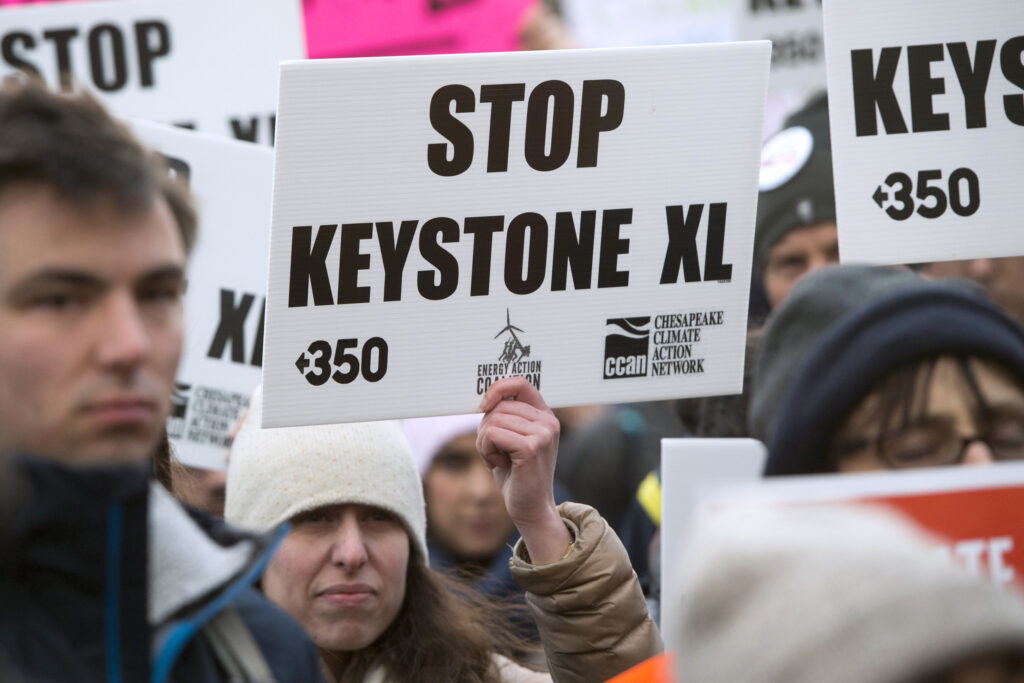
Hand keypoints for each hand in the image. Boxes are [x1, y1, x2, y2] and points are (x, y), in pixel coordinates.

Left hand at [477, 377, 571, 563]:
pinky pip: (492, 434)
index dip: (497, 389)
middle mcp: (548, 422)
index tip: (483, 405)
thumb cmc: (517, 474)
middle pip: (500, 406)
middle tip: (493, 451)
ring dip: (484, 442)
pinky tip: (498, 464)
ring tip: (497, 459)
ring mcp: (543, 434)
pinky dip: (486, 451)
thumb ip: (504, 417)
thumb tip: (484, 399)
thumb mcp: (511, 439)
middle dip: (485, 428)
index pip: (520, 383)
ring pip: (493, 420)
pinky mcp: (532, 447)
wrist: (530, 508)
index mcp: (545, 416)